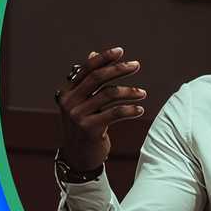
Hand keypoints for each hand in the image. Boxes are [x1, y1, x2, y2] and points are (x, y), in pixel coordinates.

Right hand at [55, 47, 146, 170]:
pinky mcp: (89, 129)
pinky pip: (115, 113)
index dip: (104, 58)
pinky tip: (139, 110)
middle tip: (136, 65)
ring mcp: (78, 116)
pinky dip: (130, 110)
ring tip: (142, 94)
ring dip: (129, 92)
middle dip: (118, 69)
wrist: (78, 158)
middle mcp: (69, 102)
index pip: (86, 69)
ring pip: (109, 95)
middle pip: (97, 78)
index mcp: (67, 92)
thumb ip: (87, 81)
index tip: (120, 51)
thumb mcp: (82, 103)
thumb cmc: (84, 127)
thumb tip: (92, 54)